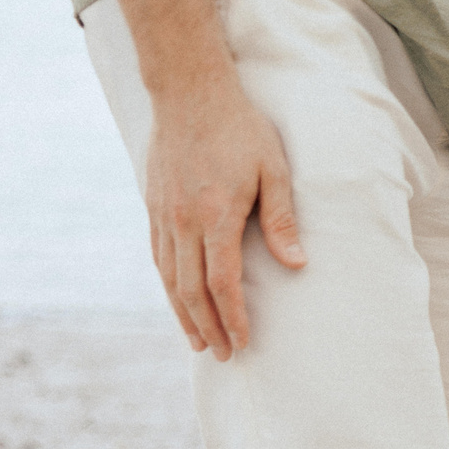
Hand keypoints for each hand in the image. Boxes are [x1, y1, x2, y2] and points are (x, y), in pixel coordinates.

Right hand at [144, 77, 300, 357]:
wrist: (189, 92)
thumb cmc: (240, 129)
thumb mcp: (274, 170)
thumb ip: (282, 219)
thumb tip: (295, 264)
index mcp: (216, 215)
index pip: (222, 282)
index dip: (232, 317)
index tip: (244, 341)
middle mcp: (183, 221)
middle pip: (191, 290)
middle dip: (207, 327)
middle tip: (221, 356)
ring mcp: (163, 215)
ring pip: (169, 278)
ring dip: (182, 314)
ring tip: (197, 341)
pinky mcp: (152, 206)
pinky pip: (158, 257)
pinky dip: (167, 286)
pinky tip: (177, 300)